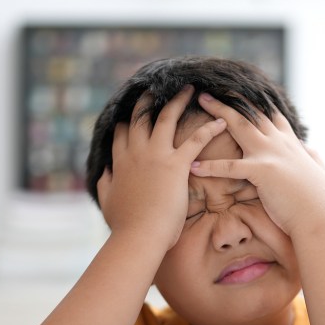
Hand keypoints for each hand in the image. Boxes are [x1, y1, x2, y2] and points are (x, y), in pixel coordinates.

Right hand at [97, 86, 226, 249]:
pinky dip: (210, 128)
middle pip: (142, 117)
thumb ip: (104, 184)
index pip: (122, 133)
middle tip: (158, 88)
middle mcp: (136, 153)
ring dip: (179, 101)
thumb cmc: (125, 225)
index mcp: (120, 162)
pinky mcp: (176, 165)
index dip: (128, 121)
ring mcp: (156, 156)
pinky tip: (221, 121)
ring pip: (167, 118)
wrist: (139, 236)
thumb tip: (103, 173)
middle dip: (150, 100)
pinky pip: (196, 140)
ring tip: (189, 88)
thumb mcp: (107, 201)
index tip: (133, 113)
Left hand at [188, 93, 324, 236]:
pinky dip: (210, 166)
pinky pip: (230, 167)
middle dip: (231, 99)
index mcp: (290, 143)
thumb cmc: (319, 200)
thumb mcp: (319, 170)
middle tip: (211, 91)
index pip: (270, 116)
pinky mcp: (262, 171)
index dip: (255, 103)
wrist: (319, 218)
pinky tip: (194, 166)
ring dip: (218, 113)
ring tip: (201, 102)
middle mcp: (279, 143)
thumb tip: (309, 149)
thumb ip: (311, 156)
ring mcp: (271, 154)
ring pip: (240, 126)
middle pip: (251, 113)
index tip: (240, 93)